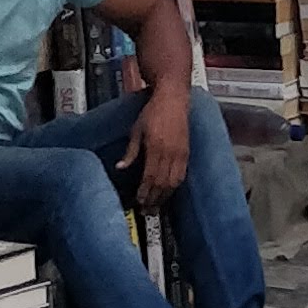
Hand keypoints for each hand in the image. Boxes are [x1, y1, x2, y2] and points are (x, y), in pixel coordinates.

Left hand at [132, 83, 192, 203]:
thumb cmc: (154, 110)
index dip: (145, 192)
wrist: (173, 97)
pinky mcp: (186, 152)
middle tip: (147, 210)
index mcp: (156, 147)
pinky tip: (169, 192)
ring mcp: (180, 153)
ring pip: (174, 182)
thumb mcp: (136, 128)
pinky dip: (175, 187)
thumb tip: (121, 167)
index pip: (150, 177)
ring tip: (157, 206)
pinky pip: (182, 175)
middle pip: (162, 183)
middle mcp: (170, 152)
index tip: (139, 201)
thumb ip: (130, 151)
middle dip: (154, 199)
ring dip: (165, 196)